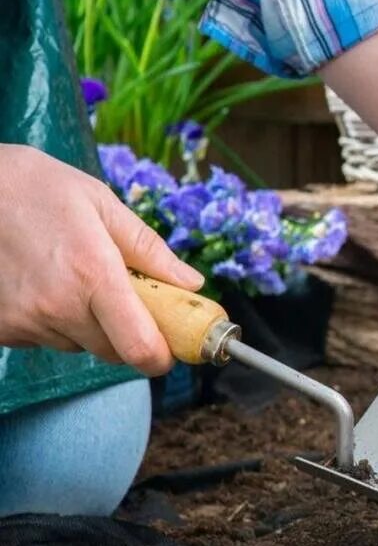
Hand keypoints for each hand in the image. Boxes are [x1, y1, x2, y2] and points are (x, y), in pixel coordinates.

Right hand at [0, 144, 203, 374]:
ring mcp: (25, 321)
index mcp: (94, 274)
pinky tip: (47, 286)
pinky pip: (46, 339)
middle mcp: (58, 306)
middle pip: (114, 351)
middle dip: (131, 334)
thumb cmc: (41, 189)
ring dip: (91, 326)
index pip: (139, 346)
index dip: (162, 357)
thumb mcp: (104, 206)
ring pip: (80, 345)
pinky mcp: (2, 327)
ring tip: (76, 279)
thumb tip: (191, 283)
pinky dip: (57, 323)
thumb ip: (150, 250)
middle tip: (128, 298)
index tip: (174, 349)